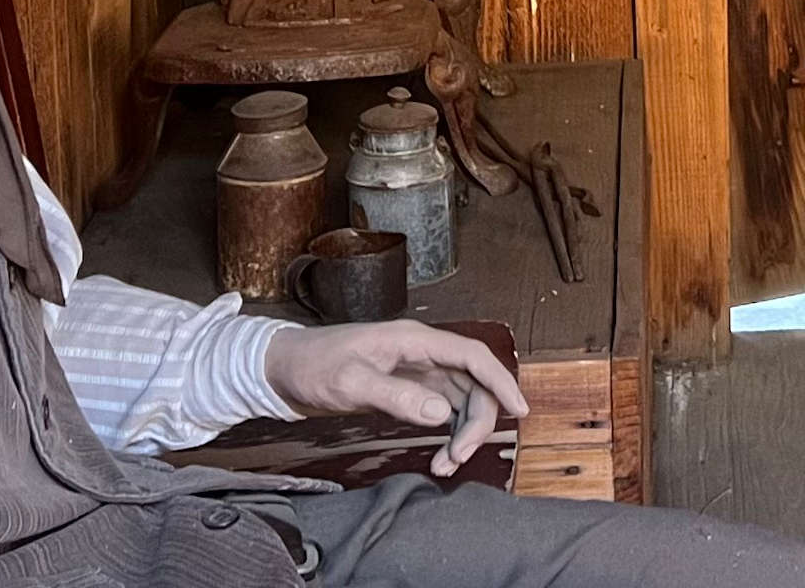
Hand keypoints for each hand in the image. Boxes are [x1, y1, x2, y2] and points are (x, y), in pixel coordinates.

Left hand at [264, 320, 527, 477]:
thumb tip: (441, 414)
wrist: (285, 369)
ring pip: (462, 400)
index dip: (500, 380)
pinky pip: (444, 412)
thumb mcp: (351, 383)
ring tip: (445, 465)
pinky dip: (448, 435)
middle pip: (473, 383)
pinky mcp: (408, 389)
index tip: (520, 411)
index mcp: (413, 340)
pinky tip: (438, 458)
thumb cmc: (314, 367)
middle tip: (458, 458)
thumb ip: (396, 397)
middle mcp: (421, 352)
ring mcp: (416, 371)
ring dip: (463, 434)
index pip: (471, 355)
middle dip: (477, 423)